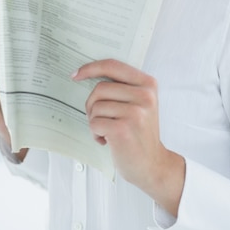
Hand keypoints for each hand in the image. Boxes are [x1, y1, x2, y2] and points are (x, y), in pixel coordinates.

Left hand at [73, 59, 184, 215]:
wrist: (152, 164)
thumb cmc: (139, 132)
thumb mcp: (140, 103)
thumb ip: (122, 86)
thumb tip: (88, 72)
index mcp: (148, 84)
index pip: (113, 65)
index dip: (91, 68)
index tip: (76, 74)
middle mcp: (144, 95)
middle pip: (100, 88)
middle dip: (92, 104)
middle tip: (100, 118)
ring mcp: (135, 112)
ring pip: (96, 107)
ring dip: (95, 121)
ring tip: (107, 131)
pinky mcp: (123, 129)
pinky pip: (94, 123)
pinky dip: (95, 133)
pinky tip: (107, 140)